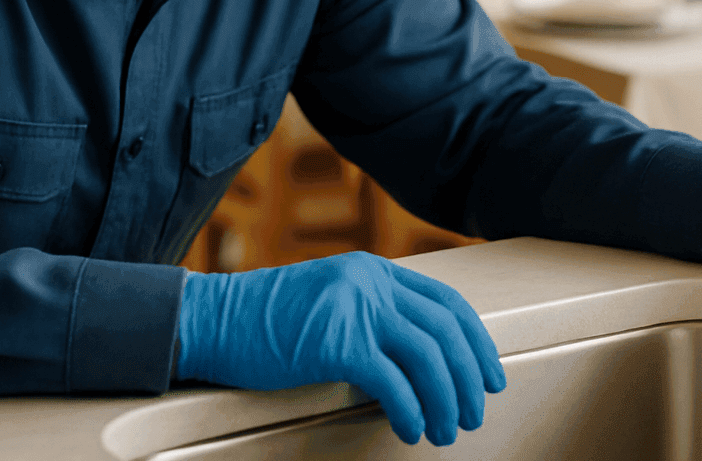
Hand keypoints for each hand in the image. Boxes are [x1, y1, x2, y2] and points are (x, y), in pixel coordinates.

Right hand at [175, 251, 506, 445]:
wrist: (214, 320)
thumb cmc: (266, 320)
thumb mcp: (330, 299)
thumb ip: (371, 311)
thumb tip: (417, 356)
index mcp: (375, 271)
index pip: (447, 303)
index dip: (476, 343)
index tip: (488, 376)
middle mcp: (372, 283)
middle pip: (446, 331)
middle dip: (468, 378)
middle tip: (473, 414)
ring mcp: (355, 309)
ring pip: (428, 357)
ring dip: (445, 401)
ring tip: (445, 431)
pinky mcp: (337, 342)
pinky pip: (393, 382)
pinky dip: (410, 410)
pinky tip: (410, 429)